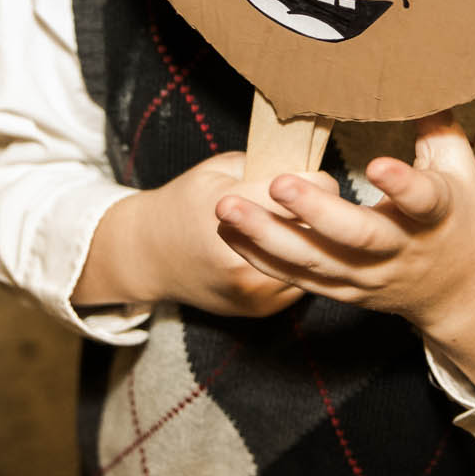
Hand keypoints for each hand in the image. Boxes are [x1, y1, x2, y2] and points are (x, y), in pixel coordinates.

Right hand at [75, 153, 337, 318]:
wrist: (149, 256)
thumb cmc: (185, 203)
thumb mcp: (218, 170)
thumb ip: (263, 167)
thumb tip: (311, 167)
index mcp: (231, 211)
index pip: (301, 195)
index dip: (317, 182)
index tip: (318, 177)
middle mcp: (243, 257)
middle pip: (311, 229)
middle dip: (323, 210)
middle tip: (325, 197)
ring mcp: (253, 289)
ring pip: (313, 260)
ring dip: (319, 241)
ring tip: (315, 222)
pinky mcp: (261, 308)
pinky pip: (301, 282)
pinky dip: (303, 264)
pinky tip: (296, 249)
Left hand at [214, 115, 474, 391]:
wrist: (456, 290)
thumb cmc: (457, 216)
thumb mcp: (460, 170)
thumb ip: (437, 126)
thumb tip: (421, 77)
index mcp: (435, 216)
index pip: (422, 200)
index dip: (402, 184)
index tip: (377, 165)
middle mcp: (399, 250)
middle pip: (357, 237)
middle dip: (315, 212)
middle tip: (278, 184)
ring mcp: (367, 275)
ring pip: (315, 261)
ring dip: (267, 236)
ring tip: (227, 207)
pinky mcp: (342, 290)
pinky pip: (295, 277)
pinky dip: (259, 256)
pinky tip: (228, 231)